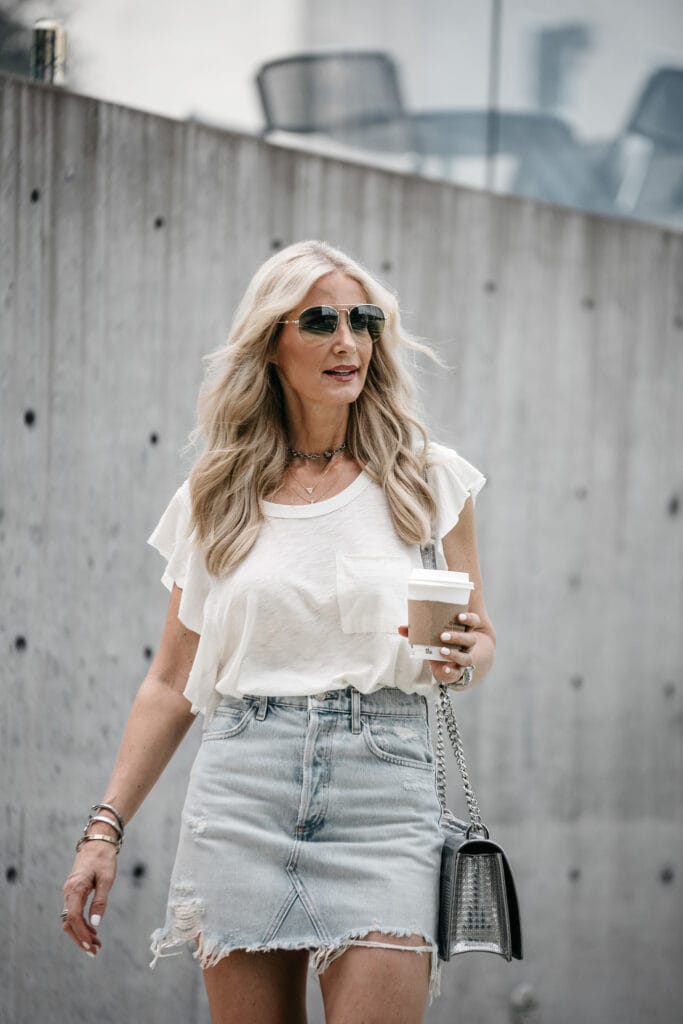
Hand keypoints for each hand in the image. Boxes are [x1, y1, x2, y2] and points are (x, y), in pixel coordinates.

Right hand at [62, 841, 117, 956]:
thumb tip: (95, 924)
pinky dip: (82, 924)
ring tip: (96, 945)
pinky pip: (74, 912)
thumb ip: (100, 901)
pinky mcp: (74, 892)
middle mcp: (69, 892)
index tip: (91, 946)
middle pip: (69, 922)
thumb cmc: (104, 859)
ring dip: (81, 933)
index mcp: (75, 888)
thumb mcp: (106, 879)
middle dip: (80, 939)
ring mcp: (70, 892)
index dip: (81, 934)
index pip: (73, 918)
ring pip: (70, 919)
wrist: (98, 842)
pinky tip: (92, 931)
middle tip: (95, 951)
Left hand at [398, 612, 479, 684]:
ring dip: (454, 654)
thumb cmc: (437, 644)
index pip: (473, 621)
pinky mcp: (458, 671)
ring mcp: (464, 658)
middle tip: (443, 635)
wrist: (443, 664)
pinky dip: (451, 671)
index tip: (458, 616)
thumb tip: (400, 628)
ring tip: (442, 650)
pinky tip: (444, 668)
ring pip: (466, 657)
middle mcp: (467, 645)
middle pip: (470, 639)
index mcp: (463, 631)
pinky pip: (458, 673)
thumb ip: (416, 631)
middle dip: (458, 637)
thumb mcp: (429, 635)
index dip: (469, 618)